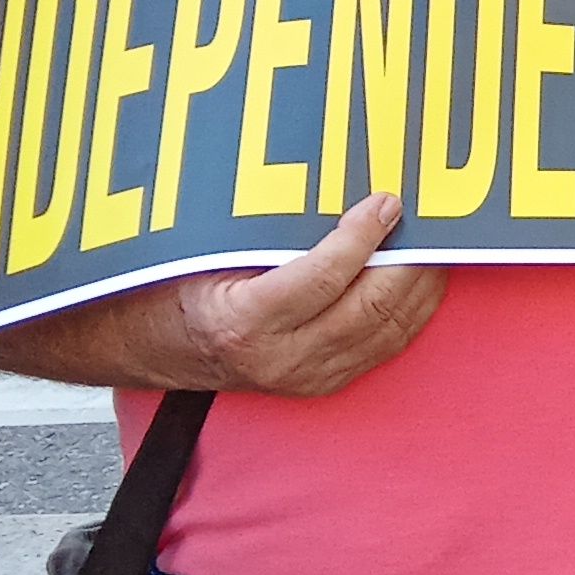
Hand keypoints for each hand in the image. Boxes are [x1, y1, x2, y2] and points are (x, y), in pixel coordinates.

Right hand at [173, 193, 448, 396]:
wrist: (143, 347)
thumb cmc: (170, 289)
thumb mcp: (205, 253)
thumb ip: (266, 232)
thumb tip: (335, 190)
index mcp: (242, 323)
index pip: (325, 278)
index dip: (363, 236)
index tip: (386, 201)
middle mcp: (280, 359)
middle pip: (370, 308)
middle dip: (407, 259)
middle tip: (424, 218)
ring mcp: (306, 378)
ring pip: (388, 330)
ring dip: (419, 284)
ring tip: (431, 241)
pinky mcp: (323, 383)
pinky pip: (386, 345)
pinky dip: (412, 309)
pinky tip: (421, 279)